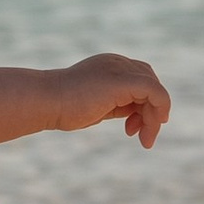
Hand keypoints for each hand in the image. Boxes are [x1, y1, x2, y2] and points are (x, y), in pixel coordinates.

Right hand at [50, 52, 171, 146]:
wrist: (44, 102)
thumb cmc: (62, 108)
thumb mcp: (97, 106)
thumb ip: (116, 105)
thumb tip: (135, 116)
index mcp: (110, 66)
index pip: (140, 79)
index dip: (145, 104)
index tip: (133, 128)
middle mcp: (117, 63)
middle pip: (150, 82)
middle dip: (152, 111)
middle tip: (144, 138)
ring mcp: (120, 69)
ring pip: (155, 89)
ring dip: (154, 118)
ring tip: (145, 140)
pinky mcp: (122, 80)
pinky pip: (155, 91)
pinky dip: (159, 110)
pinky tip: (148, 130)